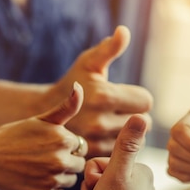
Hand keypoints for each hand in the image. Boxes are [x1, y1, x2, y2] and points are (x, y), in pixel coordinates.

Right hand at [0, 82, 87, 189]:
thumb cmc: (14, 135)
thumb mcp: (40, 119)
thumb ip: (66, 107)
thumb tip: (80, 86)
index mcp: (64, 139)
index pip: (81, 147)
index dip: (66, 146)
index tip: (48, 145)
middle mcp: (61, 160)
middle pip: (78, 165)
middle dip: (65, 161)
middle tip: (42, 157)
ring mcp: (53, 180)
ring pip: (69, 180)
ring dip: (58, 176)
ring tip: (37, 167)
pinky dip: (48, 189)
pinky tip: (33, 178)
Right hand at [46, 26, 153, 157]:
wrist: (43, 113)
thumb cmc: (73, 83)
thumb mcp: (89, 63)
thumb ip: (109, 49)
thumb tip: (123, 32)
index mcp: (103, 96)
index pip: (146, 101)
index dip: (137, 98)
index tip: (124, 97)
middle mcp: (99, 122)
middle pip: (142, 123)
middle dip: (134, 117)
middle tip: (118, 112)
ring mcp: (94, 143)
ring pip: (132, 141)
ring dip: (126, 134)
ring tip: (110, 125)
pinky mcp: (91, 157)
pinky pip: (119, 154)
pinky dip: (116, 149)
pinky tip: (103, 139)